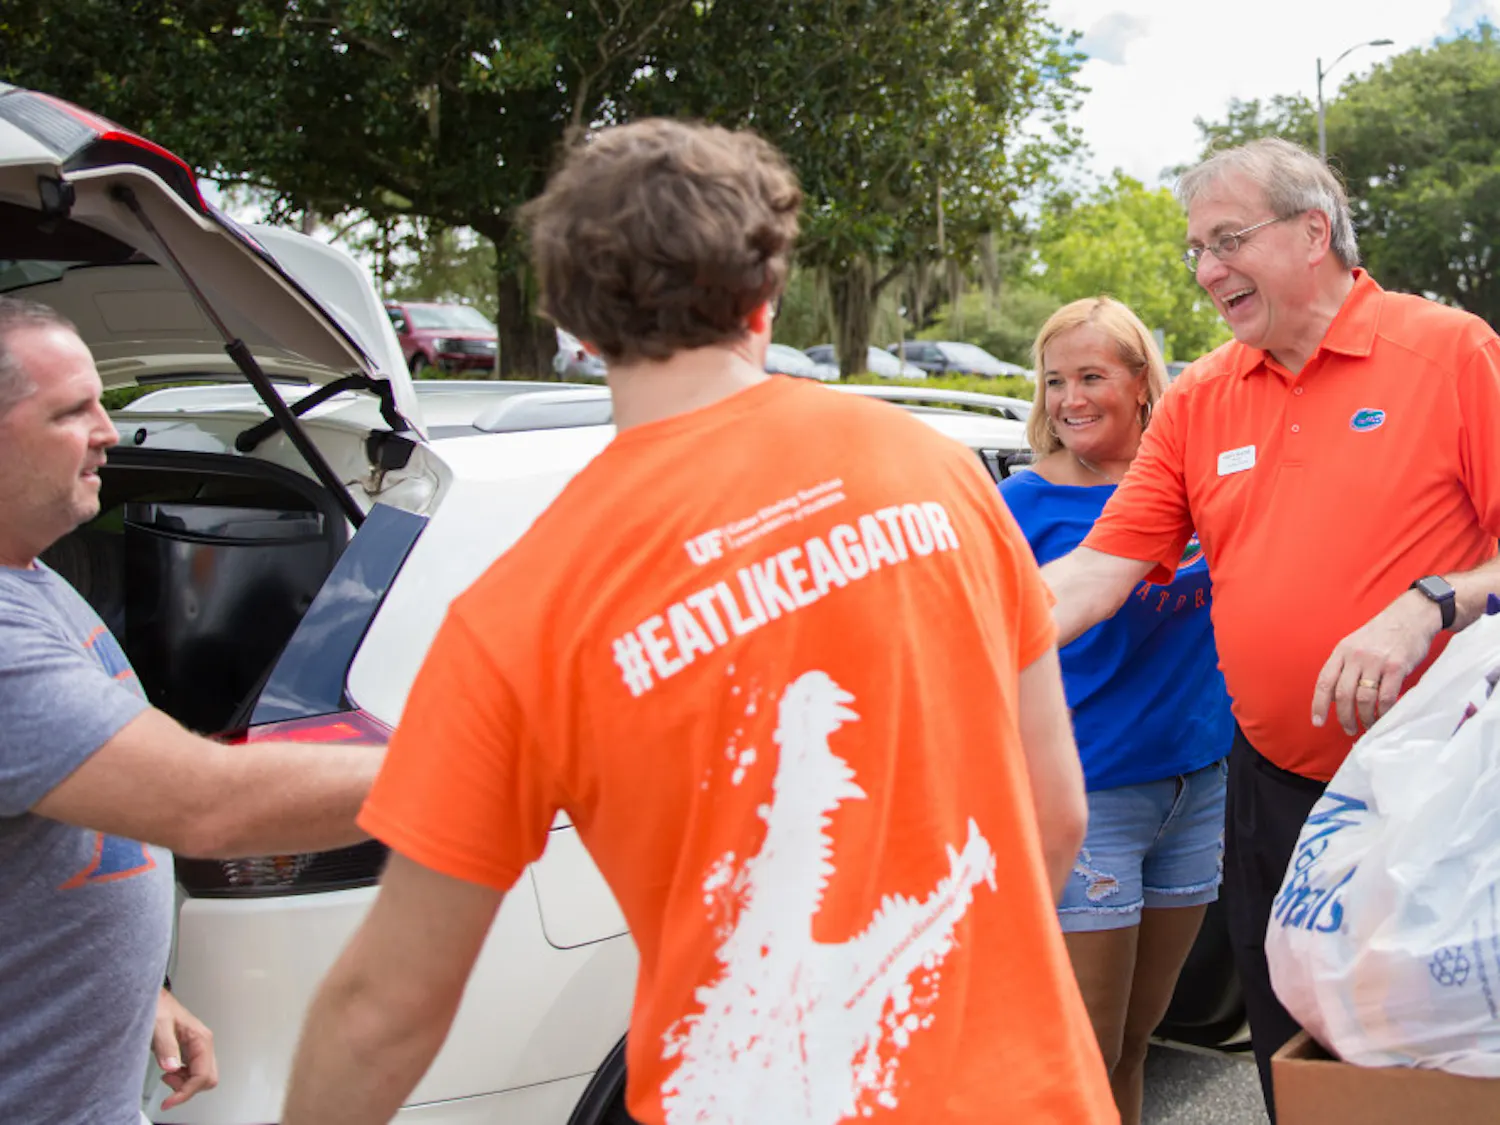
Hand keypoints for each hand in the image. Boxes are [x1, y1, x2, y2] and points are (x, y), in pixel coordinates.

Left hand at [153, 987, 218, 1109]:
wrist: (155, 999)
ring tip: (167, 1077)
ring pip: (202, 1078)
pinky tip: (170, 1072)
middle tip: (169, 1087)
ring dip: (184, 1084)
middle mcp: (203, 1044)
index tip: (169, 1100)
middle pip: (208, 1079)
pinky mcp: (190, 1051)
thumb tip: (172, 1067)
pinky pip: (193, 1073)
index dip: (186, 1091)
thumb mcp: (159, 1024)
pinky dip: (182, 1079)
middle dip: (188, 1088)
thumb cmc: (158, 1006)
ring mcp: (198, 1048)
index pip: (203, 1075)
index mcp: (201, 1038)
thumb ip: (166, 1045)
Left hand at [1311, 591, 1440, 735]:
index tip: (1318, 722)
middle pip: (1343, 695)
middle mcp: (1355, 657)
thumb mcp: (1354, 644)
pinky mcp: (1396, 667)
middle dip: (1344, 717)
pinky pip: (1386, 697)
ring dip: (1364, 717)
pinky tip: (1383, 717)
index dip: (1319, 705)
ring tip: (1367, 725)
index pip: (1324, 682)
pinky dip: (1383, 712)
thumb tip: (1333, 696)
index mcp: (1341, 651)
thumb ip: (1343, 667)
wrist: (1411, 616)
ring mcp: (1376, 662)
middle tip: (1349, 729)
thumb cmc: (1382, 634)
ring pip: (1363, 699)